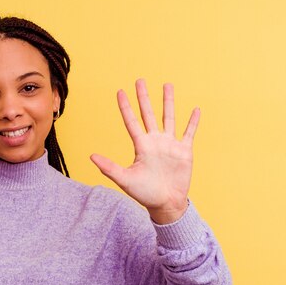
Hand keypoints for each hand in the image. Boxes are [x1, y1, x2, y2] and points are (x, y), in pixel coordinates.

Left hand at [90, 79, 199, 223]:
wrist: (165, 204)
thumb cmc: (144, 193)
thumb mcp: (125, 179)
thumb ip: (109, 167)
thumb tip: (90, 157)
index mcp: (141, 146)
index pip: (131, 122)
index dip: (125, 107)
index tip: (120, 91)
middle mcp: (154, 141)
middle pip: (148, 114)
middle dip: (144, 97)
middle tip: (140, 80)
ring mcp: (170, 145)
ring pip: (169, 118)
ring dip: (168, 102)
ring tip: (167, 85)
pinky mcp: (184, 151)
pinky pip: (189, 133)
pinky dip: (192, 122)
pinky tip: (195, 109)